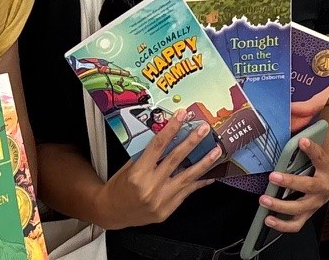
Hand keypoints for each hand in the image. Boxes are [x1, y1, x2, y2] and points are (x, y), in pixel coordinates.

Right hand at [97, 122, 217, 226]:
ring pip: (187, 178)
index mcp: (138, 173)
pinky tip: (210, 174)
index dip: (172, 128)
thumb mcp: (129, 166)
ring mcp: (160, 201)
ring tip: (217, 151)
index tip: (182, 115)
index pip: (158, 146)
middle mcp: (150, 187)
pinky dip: (199, 182)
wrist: (112, 212)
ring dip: (204, 163)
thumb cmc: (120, 186)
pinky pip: (186, 193)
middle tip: (204, 129)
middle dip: (192, 142)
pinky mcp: (167, 211)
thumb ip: (148, 154)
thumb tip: (169, 135)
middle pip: (175, 159)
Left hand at [253, 133, 328, 233]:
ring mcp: (316, 203)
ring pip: (299, 208)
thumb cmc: (318, 161)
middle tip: (272, 176)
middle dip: (289, 182)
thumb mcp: (316, 147)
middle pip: (308, 186)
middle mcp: (324, 186)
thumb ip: (305, 140)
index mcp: (327, 167)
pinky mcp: (308, 214)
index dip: (311, 149)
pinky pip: (296, 224)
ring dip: (280, 206)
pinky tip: (268, 219)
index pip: (320, 156)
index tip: (302, 141)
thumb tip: (288, 124)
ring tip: (264, 199)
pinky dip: (281, 225)